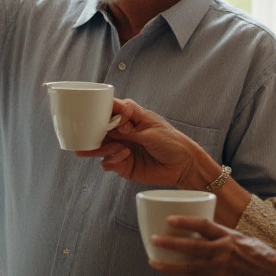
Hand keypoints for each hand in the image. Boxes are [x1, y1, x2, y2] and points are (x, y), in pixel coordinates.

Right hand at [74, 99, 215, 189]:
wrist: (184, 166)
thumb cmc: (173, 143)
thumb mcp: (152, 132)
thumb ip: (131, 130)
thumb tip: (113, 126)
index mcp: (131, 117)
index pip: (110, 108)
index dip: (100, 110)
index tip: (95, 115)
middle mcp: (123, 131)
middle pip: (100, 129)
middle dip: (93, 132)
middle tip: (92, 136)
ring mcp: (121, 148)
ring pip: (100, 146)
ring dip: (102, 148)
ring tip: (116, 149)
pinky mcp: (122, 165)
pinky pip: (107, 163)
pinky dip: (111, 161)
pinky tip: (123, 157)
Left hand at [147, 216, 275, 275]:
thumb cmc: (260, 255)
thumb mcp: (242, 237)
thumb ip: (221, 235)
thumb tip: (199, 230)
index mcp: (229, 237)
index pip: (204, 225)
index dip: (185, 221)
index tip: (169, 219)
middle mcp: (224, 253)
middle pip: (191, 247)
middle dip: (170, 244)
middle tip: (153, 240)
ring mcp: (221, 271)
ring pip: (190, 269)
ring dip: (169, 266)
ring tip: (154, 262)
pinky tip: (172, 274)